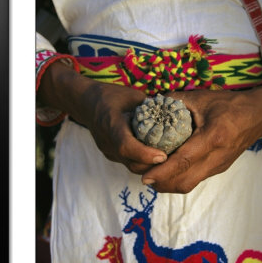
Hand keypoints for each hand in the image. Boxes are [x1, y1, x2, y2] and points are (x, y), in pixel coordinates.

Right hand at [37, 61, 166, 173]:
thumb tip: (172, 117)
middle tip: (175, 159)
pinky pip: (129, 163)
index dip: (145, 154)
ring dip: (150, 166)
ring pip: (131, 167)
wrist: (86, 103)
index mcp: (111, 124)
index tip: (164, 156)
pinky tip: (157, 156)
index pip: (126, 146)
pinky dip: (143, 162)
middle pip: (132, 163)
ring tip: (169, 159)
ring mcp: (108, 151)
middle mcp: (107, 142)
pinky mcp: (111, 155)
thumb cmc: (111, 96)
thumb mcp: (132, 96)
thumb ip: (150, 108)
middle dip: (154, 165)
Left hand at [141, 86, 261, 192]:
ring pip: (189, 184)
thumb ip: (175, 101)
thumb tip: (150, 105)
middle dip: (160, 182)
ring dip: (168, 184)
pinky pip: (194, 180)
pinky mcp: (218, 169)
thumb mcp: (201, 97)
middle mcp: (217, 157)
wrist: (258, 115)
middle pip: (185, 181)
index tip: (145, 176)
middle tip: (142, 175)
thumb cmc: (229, 104)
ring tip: (151, 176)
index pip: (184, 160)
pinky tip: (166, 172)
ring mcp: (219, 166)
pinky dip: (177, 180)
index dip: (162, 171)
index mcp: (213, 137)